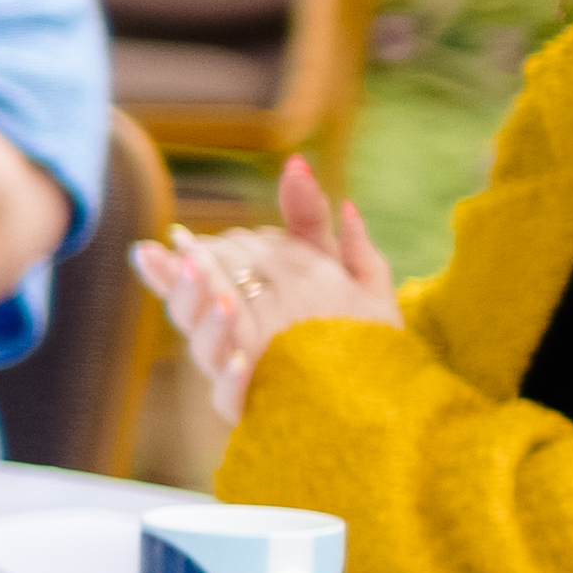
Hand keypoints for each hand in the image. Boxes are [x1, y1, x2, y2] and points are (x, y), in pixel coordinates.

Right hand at [138, 176, 403, 434]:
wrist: (389, 396)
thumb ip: (310, 220)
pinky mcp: (258, 409)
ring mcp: (242, 372)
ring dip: (206, 324)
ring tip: (220, 301)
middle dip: (188, 283)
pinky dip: (232, 379)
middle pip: (193, 305)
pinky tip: (242, 361)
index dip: (196, 256)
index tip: (182, 240)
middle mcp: (234, 335)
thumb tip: (296, 164)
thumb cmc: (355, 328)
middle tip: (188, 259)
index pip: (207, 270)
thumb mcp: (337, 265)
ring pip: (204, 348)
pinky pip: (233, 397)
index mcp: (244, 297)